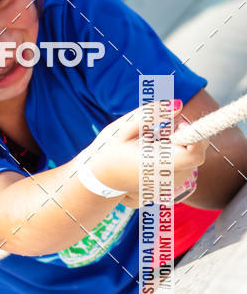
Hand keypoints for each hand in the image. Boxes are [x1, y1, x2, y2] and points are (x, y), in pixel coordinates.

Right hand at [85, 102, 207, 205]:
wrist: (97, 182)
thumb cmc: (107, 153)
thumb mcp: (122, 129)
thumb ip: (151, 114)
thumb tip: (179, 104)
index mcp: (155, 164)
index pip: (194, 153)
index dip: (194, 135)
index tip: (178, 125)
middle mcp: (165, 180)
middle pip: (195, 155)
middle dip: (184, 137)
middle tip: (161, 130)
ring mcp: (168, 188)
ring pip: (190, 162)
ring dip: (178, 147)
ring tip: (152, 144)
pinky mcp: (168, 189)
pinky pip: (182, 169)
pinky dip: (174, 158)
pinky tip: (154, 156)